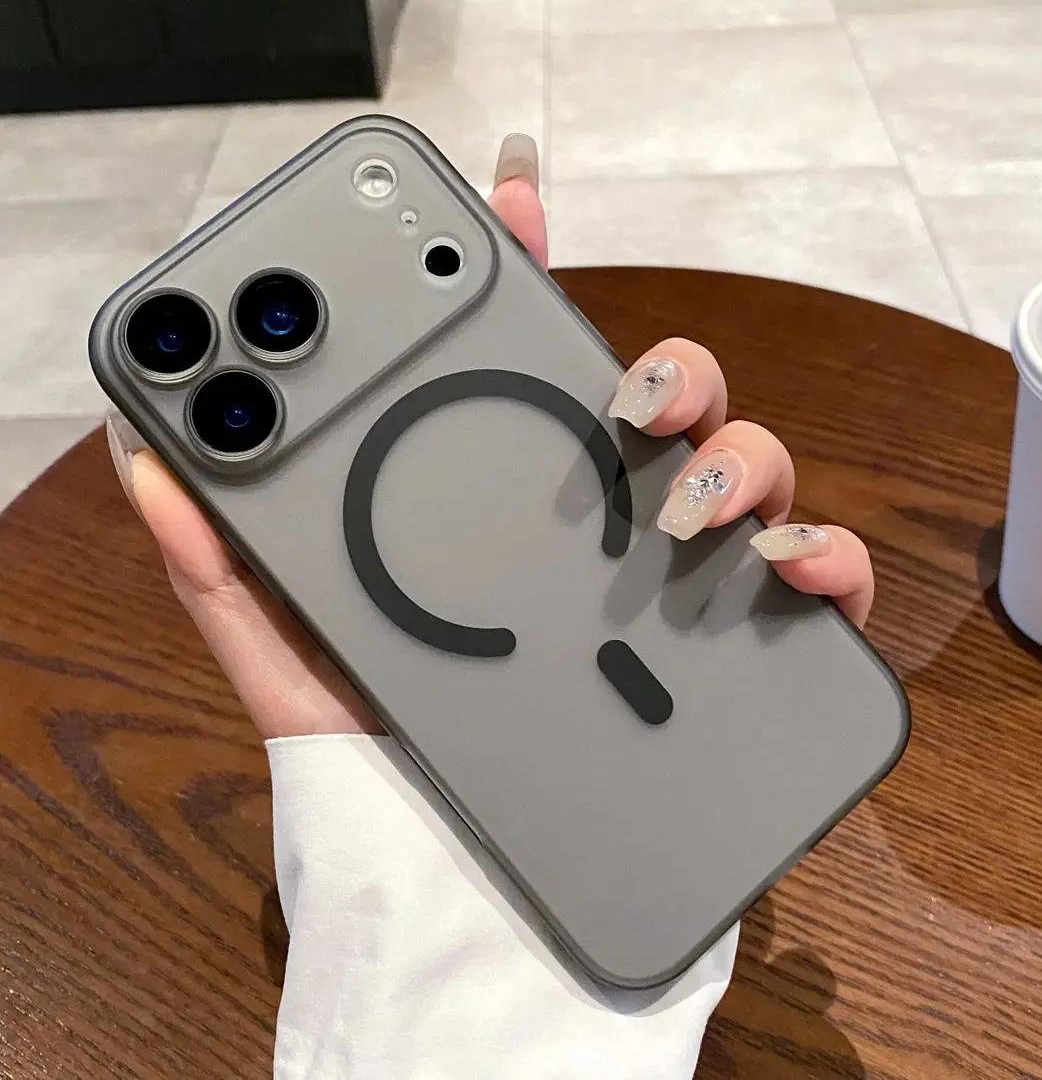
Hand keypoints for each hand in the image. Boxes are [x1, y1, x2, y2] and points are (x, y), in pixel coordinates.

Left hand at [106, 133, 872, 740]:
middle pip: (660, 405)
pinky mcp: (745, 661)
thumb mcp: (294, 665)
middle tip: (626, 396)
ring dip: (737, 459)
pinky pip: (817, 585)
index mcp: (502, 515)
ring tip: (685, 508)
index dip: (524, 277)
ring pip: (747, 470)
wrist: (470, 908)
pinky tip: (784, 568)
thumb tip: (152, 463)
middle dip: (667, 369)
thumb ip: (227, 568)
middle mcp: (600, 537)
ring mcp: (679, 591)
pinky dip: (823, 558)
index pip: (520, 376)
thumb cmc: (386, 779)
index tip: (512, 198)